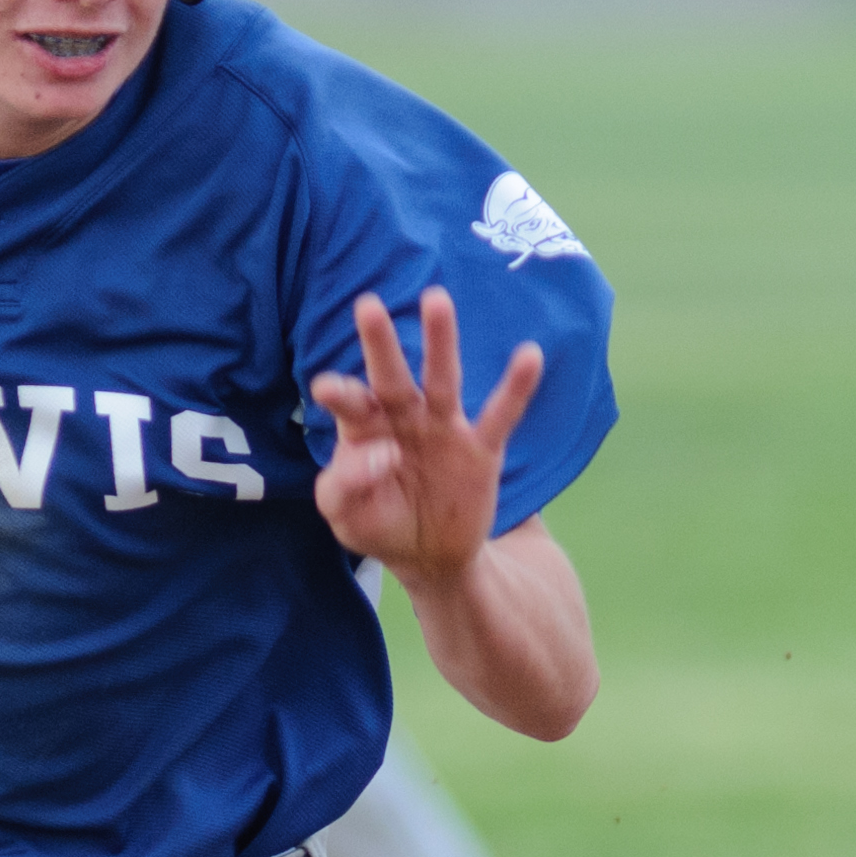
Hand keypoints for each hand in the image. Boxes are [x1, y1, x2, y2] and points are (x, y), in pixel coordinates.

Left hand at [311, 286, 540, 587]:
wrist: (430, 556)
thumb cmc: (378, 524)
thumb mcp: (345, 517)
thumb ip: (343, 486)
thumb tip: (380, 453)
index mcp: (364, 430)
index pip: (350, 405)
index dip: (341, 394)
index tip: (326, 388)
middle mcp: (403, 418)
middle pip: (391, 376)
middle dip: (380, 343)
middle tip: (367, 305)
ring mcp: (444, 428)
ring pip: (443, 380)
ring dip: (440, 341)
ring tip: (436, 300)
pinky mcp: (481, 448)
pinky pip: (500, 415)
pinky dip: (516, 387)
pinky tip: (530, 356)